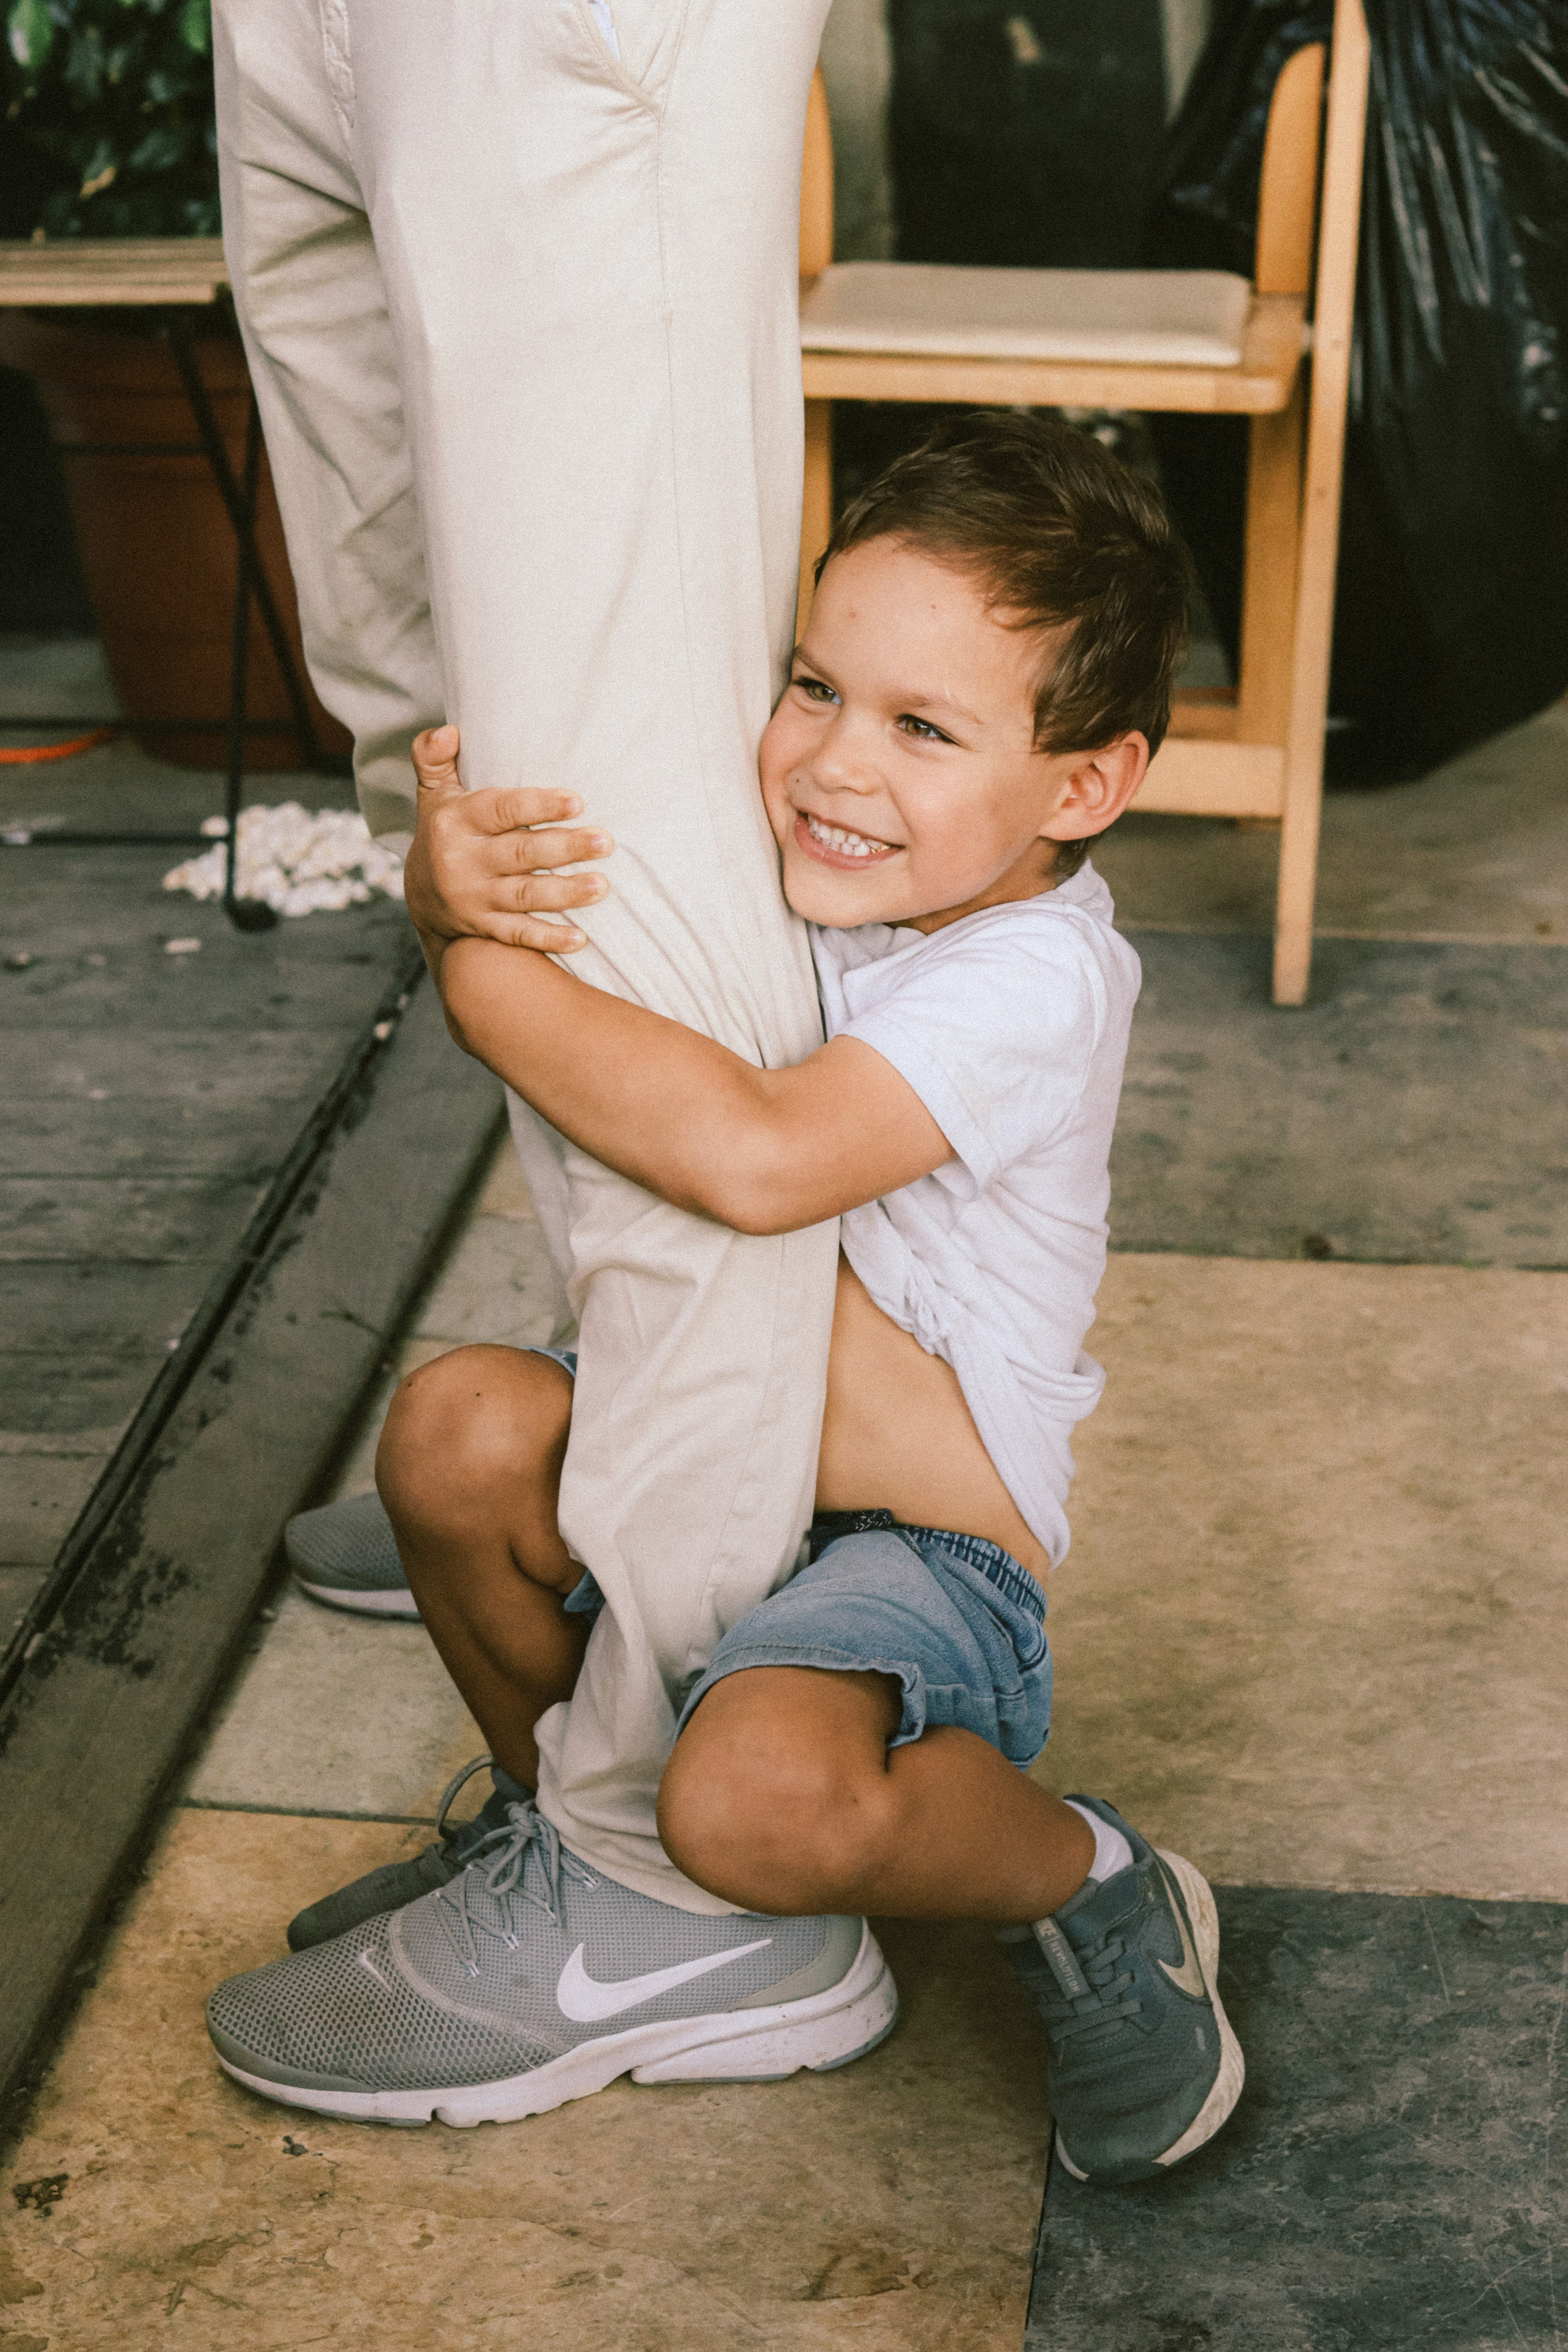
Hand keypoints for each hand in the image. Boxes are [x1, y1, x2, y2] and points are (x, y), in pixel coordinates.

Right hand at [403, 725, 612, 953]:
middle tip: (605, 842)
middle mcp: (463, 861)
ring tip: (601, 886)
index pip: (500, 810)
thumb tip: (450, 731)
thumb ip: (435, 757)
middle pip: (520, 853)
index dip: (537, 806)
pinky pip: (519, 935)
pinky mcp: (484, 928)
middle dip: (564, 848)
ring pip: (525, 895)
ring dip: (565, 893)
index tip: (576, 801)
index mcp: (455, 822)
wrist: (421, 897)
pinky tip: (581, 938)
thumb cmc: (443, 831)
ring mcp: (474, 898)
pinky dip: (549, 938)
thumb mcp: (433, 793)